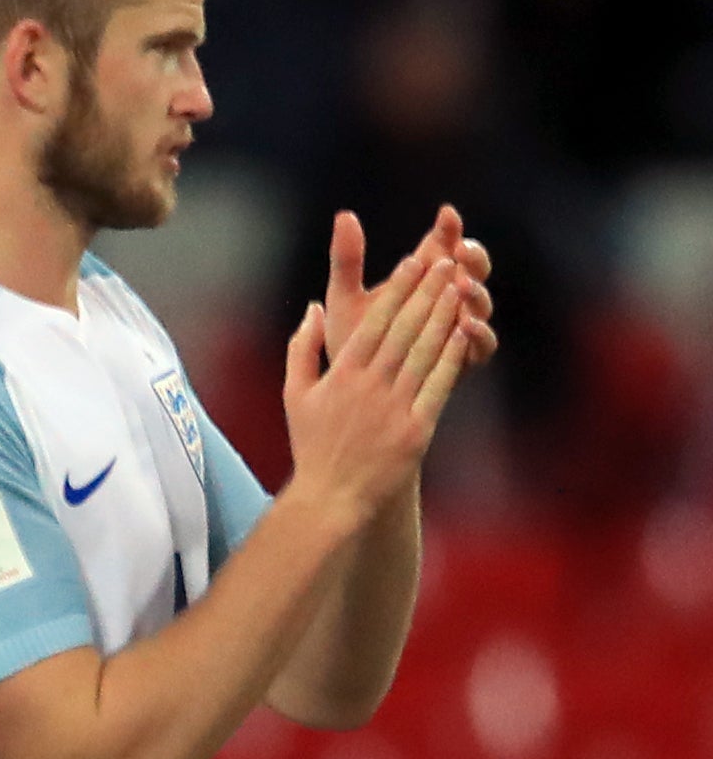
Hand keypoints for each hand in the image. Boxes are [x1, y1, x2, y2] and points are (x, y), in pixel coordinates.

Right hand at [278, 244, 476, 528]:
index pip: (374, 322)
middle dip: (427, 293)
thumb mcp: (294, 395)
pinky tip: (464, 334)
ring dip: (444, 317)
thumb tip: (314, 308)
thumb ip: (301, 348)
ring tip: (460, 288)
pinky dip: (451, 359)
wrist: (331, 496)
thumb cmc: (313, 444)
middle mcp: (368, 387)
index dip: (397, 289)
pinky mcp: (416, 429)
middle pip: (404, 330)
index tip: (414, 262)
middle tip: (446, 262)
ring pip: (424, 353)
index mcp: (341, 376)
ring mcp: (393, 408)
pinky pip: (438, 387)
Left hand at [321, 205, 495, 378]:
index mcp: (423, 279)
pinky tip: (465, 325)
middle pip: (473, 270)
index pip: (445, 244)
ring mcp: (458, 329)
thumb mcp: (344, 298)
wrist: (350, 395)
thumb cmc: (348, 341)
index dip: (449, 229)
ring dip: (476, 293)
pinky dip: (478, 334)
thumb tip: (343, 215)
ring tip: (462, 286)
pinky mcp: (461, 361)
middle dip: (472, 258)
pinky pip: (480, 346)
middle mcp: (448, 299)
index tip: (445, 214)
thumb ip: (347, 260)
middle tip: (461, 250)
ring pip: (481, 305)